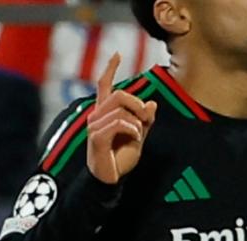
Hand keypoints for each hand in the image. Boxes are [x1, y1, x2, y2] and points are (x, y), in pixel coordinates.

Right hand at [86, 53, 158, 183]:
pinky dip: (132, 129)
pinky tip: (136, 137)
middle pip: (119, 94)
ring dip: (137, 121)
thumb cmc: (120, 160)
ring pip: (120, 109)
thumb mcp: (138, 137)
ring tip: (139, 135)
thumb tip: (152, 103)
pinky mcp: (96, 138)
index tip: (117, 54)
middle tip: (146, 118)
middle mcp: (96, 116)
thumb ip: (145, 121)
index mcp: (104, 113)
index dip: (110, 68)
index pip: (104, 85)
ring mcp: (94, 126)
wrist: (110, 180)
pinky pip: (118, 123)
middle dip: (138, 103)